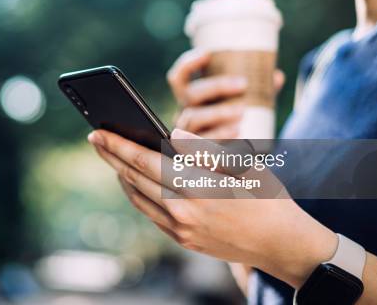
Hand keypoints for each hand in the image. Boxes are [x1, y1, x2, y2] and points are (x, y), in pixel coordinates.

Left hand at [88, 128, 336, 288]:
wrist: (282, 245)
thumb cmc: (267, 197)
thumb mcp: (243, 164)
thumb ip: (203, 148)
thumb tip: (170, 132)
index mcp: (197, 187)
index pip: (145, 160)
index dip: (118, 144)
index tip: (98, 131)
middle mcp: (182, 212)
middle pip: (134, 177)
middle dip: (111, 156)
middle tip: (94, 138)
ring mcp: (181, 230)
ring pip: (138, 197)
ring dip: (120, 174)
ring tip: (112, 156)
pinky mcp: (183, 240)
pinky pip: (150, 212)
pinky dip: (136, 193)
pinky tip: (135, 181)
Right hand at [167, 49, 284, 139]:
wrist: (228, 156)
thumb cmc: (232, 122)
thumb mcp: (242, 104)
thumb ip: (257, 90)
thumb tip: (276, 77)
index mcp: (190, 97)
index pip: (178, 78)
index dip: (188, 64)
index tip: (208, 54)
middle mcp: (185, 112)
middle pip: (190, 94)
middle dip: (216, 86)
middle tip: (242, 84)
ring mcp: (187, 133)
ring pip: (193, 118)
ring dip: (217, 113)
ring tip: (242, 111)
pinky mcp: (194, 150)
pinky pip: (201, 142)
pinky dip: (220, 135)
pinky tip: (237, 131)